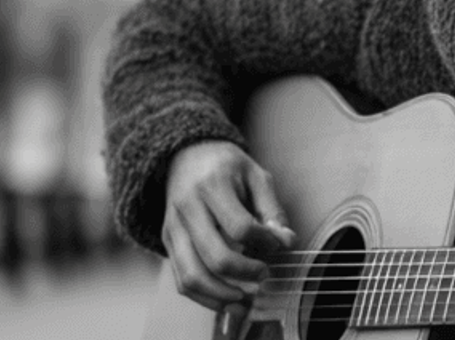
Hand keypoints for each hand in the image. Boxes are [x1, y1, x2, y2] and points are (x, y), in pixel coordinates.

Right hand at [162, 140, 295, 311]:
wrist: (185, 156)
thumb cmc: (227, 166)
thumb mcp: (256, 175)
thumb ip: (272, 209)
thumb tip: (287, 242)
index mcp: (213, 185)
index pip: (240, 226)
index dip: (264, 241)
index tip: (278, 243)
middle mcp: (187, 208)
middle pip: (215, 256)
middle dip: (246, 272)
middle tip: (266, 273)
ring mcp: (173, 228)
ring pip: (192, 275)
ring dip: (222, 294)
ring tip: (246, 298)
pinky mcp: (167, 242)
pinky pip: (181, 280)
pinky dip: (204, 297)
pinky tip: (227, 298)